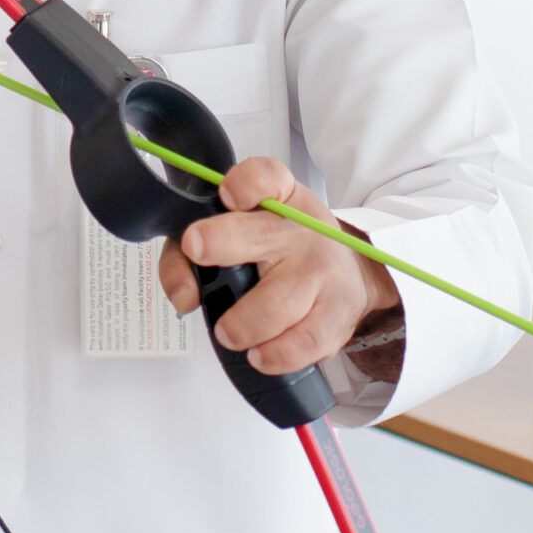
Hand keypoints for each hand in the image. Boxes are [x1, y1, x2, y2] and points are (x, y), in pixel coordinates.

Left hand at [156, 156, 400, 376]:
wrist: (348, 270)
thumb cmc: (278, 248)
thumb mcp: (235, 231)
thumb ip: (187, 254)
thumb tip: (184, 295)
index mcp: (278, 197)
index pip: (264, 176)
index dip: (244, 183)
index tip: (227, 194)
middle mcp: (301, 230)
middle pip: (261, 234)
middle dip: (223, 241)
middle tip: (196, 250)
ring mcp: (322, 273)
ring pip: (280, 301)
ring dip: (245, 323)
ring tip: (229, 333)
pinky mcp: (336, 315)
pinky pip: (306, 341)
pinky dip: (278, 354)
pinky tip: (260, 355)